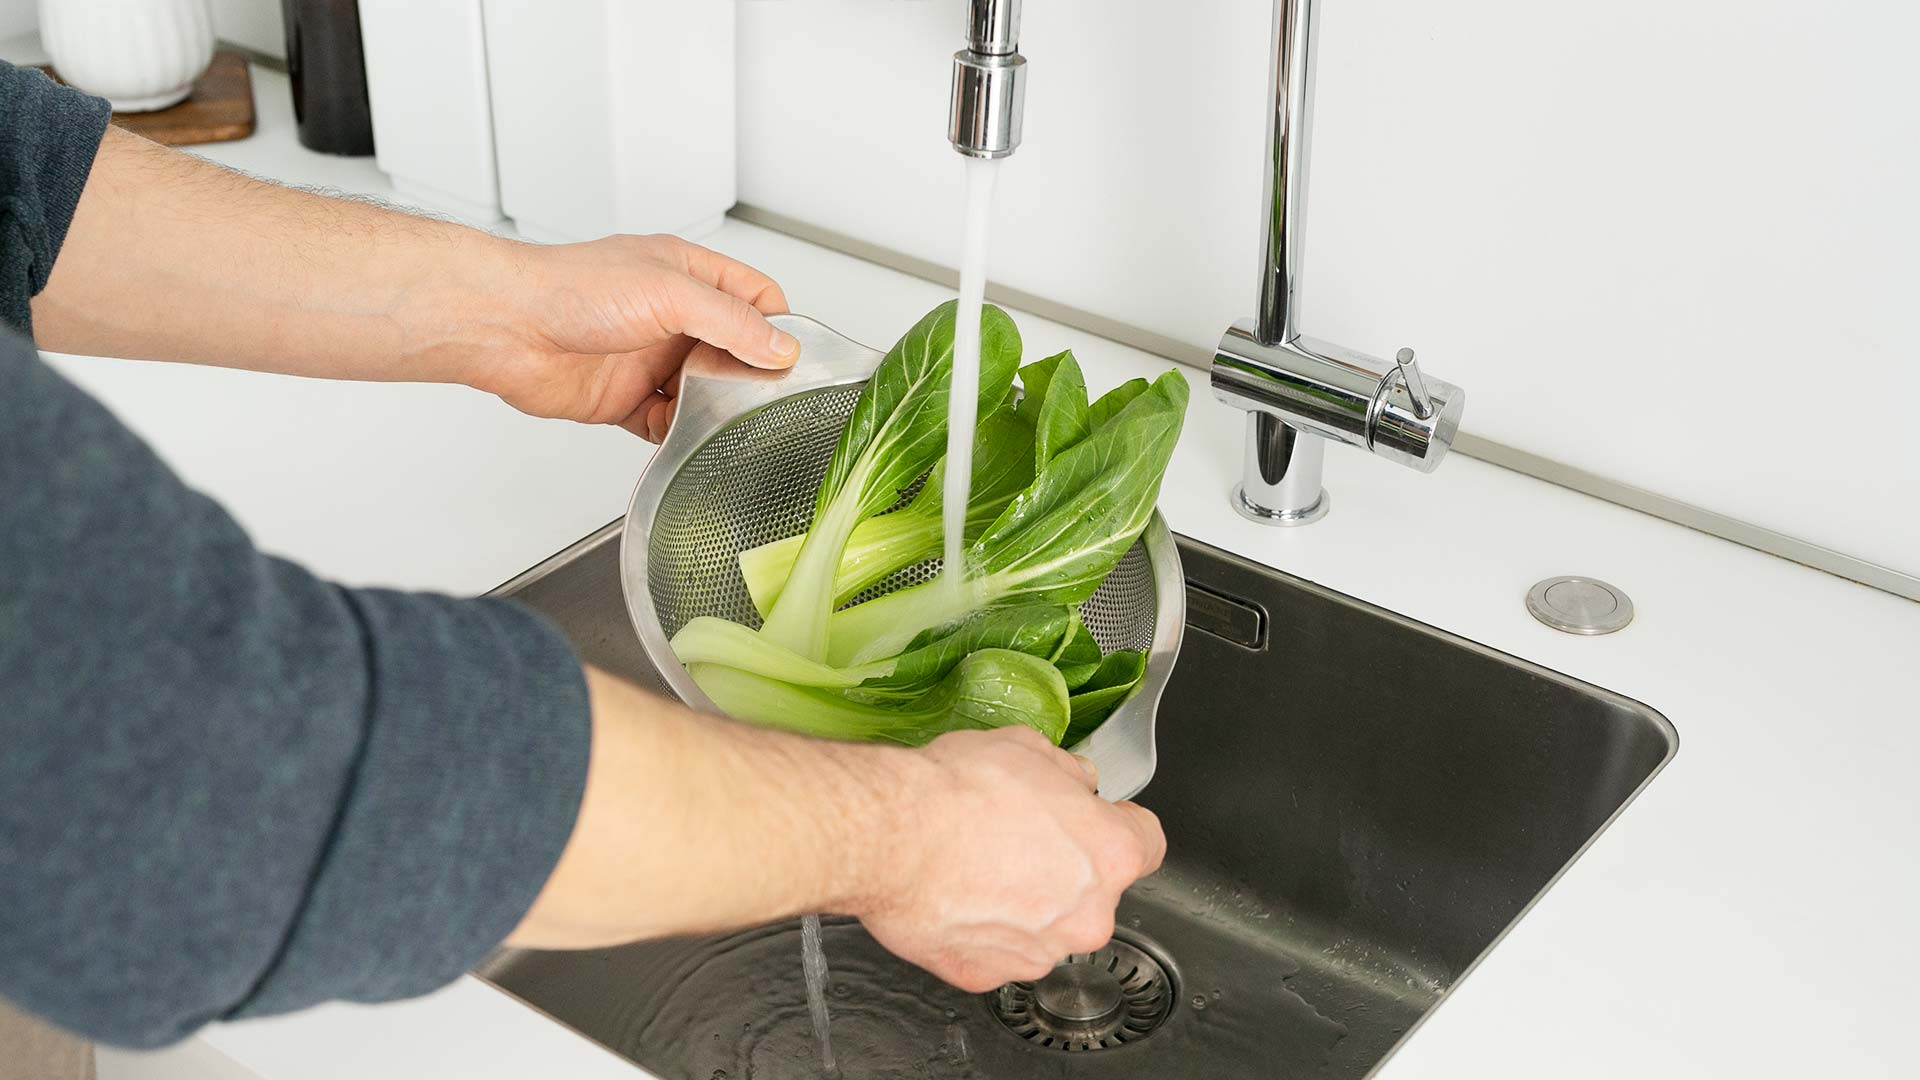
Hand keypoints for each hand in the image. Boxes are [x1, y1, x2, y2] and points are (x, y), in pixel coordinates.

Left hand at [467, 234, 797, 440]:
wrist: (507, 327)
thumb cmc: (571, 289)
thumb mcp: (670, 292)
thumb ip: (731, 322)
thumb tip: (780, 348)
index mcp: (686, 274)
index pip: (754, 296)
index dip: (778, 325)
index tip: (793, 356)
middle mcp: (670, 315)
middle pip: (732, 349)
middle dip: (749, 374)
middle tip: (764, 396)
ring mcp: (648, 358)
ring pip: (702, 391)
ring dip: (714, 408)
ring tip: (725, 420)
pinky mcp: (625, 397)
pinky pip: (666, 422)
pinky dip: (678, 433)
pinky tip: (684, 436)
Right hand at [855, 726, 1166, 991]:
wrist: (890, 835)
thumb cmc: (958, 790)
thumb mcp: (1027, 748)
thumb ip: (1068, 772)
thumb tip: (1077, 782)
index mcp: (1112, 855)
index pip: (1148, 843)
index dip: (1118, 825)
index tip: (1095, 819)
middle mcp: (1087, 914)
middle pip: (1094, 892)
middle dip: (1065, 869)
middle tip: (1017, 839)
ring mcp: (1038, 953)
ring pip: (1046, 927)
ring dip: (1024, 904)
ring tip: (976, 868)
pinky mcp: (987, 976)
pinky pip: (997, 952)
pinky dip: (981, 932)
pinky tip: (954, 897)